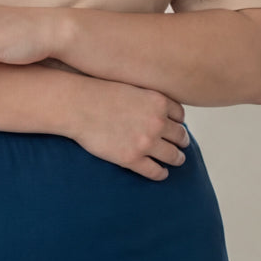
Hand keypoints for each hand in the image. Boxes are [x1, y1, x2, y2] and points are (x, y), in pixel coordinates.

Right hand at [68, 80, 191, 179]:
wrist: (78, 106)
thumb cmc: (99, 93)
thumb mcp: (132, 87)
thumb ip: (148, 98)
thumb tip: (156, 109)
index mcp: (159, 102)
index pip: (180, 117)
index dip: (178, 123)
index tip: (176, 127)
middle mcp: (157, 123)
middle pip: (180, 136)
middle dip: (181, 141)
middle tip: (181, 146)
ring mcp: (145, 142)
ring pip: (173, 156)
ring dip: (177, 159)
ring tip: (177, 160)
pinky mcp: (132, 159)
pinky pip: (155, 171)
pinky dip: (161, 174)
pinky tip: (161, 173)